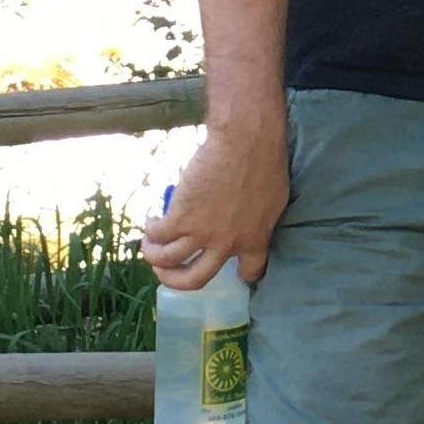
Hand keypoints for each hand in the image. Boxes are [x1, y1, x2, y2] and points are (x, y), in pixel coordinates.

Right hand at [142, 123, 288, 288]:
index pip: (251, 271)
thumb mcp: (274, 201)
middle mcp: (226, 244)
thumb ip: (259, 220)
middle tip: (167, 274)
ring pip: (167, 261)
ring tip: (150, 247)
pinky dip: (150, 231)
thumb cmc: (265, 162)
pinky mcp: (181, 219)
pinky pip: (157, 235)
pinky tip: (150, 221)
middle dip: (176, 281)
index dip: (243, 275)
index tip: (235, 272)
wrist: (245, 142)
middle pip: (196, 280)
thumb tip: (247, 222)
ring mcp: (201, 234)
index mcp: (255, 240)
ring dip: (153, 257)